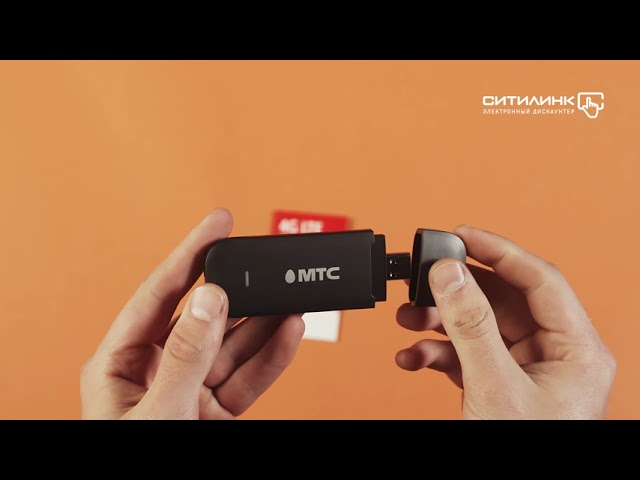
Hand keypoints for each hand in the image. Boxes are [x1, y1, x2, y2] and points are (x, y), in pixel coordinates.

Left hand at [81, 208, 304, 418]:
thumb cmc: (132, 462)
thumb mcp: (156, 413)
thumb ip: (185, 356)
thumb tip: (209, 299)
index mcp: (121, 361)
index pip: (160, 292)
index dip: (191, 253)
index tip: (219, 222)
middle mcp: (156, 369)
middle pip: (205, 315)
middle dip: (239, 291)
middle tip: (267, 264)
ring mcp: (190, 390)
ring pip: (234, 346)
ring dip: (264, 323)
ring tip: (292, 298)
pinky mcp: (216, 412)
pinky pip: (248, 378)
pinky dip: (271, 357)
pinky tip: (290, 332)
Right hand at [395, 225, 615, 418]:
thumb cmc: (525, 448)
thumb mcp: (495, 387)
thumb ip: (470, 326)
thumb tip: (449, 274)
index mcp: (576, 350)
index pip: (539, 279)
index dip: (499, 250)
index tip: (461, 234)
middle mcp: (552, 355)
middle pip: (501, 300)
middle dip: (456, 290)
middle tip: (423, 277)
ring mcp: (523, 371)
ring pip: (477, 326)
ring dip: (438, 321)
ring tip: (408, 320)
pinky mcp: (497, 385)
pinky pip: (464, 355)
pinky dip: (435, 353)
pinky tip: (413, 357)